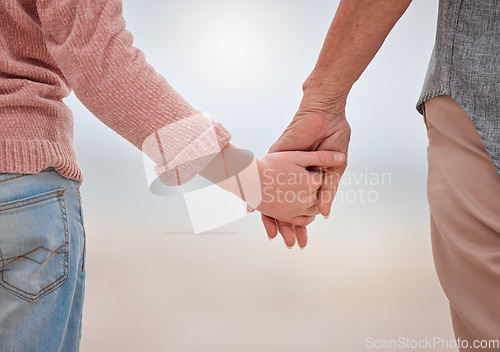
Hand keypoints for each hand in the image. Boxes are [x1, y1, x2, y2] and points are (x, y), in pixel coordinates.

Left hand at [262, 99, 350, 247]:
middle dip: (288, 226)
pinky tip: (254, 211)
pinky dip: (259, 194)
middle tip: (290, 244)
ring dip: (274, 217)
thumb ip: (328, 191)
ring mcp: (283, 168)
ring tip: (276, 236)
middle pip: (287, 205)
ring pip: (273, 197)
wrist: (325, 114)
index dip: (302, 223)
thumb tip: (324, 214)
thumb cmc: (334, 137)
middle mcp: (294, 175)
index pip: (302, 206)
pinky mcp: (275, 157)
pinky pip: (263, 178)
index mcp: (309, 178)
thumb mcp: (334, 169)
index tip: (302, 240)